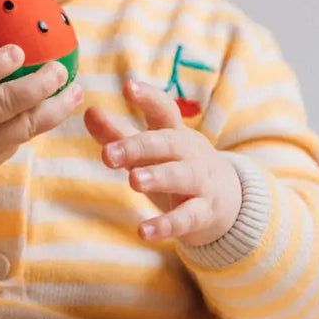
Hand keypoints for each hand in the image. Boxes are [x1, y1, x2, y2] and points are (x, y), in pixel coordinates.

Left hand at [84, 79, 241, 246]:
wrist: (229, 202)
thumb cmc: (178, 168)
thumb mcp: (151, 151)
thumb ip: (118, 134)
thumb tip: (89, 110)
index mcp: (175, 133)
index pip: (164, 109)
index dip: (148, 97)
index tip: (128, 87)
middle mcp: (190, 153)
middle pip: (167, 144)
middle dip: (138, 147)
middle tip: (109, 154)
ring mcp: (200, 182)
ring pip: (181, 176)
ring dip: (158, 177)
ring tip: (134, 181)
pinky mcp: (204, 212)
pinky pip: (186, 218)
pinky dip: (166, 226)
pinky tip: (144, 232)